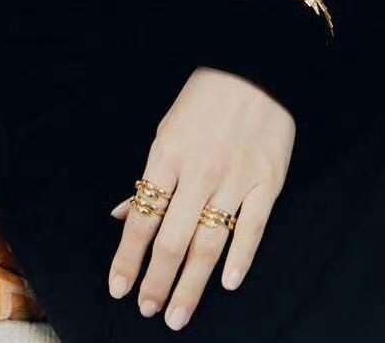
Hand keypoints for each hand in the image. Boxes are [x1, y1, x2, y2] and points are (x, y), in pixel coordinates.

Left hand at [106, 65, 294, 330]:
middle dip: (156, 280)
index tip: (117, 287)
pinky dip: (239, 258)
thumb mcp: (167, 131)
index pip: (142, 217)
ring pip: (209, 243)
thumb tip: (121, 215)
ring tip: (177, 314)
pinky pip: (252, 228)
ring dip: (191, 284)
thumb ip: (149, 177)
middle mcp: (198, 172)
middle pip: (172, 239)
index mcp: (167, 155)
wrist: (254, 71)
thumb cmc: (204, 101)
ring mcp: (234, 179)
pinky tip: (226, 284)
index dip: (127, 256)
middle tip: (147, 310)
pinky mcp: (267, 182)